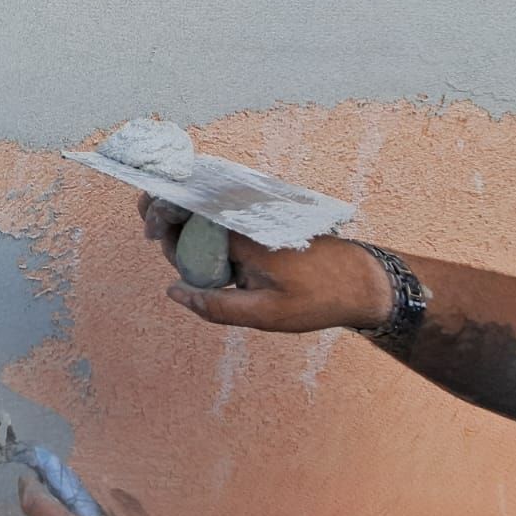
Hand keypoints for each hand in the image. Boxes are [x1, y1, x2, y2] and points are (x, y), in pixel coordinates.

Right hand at [139, 194, 392, 332]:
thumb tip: (174, 292)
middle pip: (191, 201)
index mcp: (245, 233)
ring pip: (205, 204)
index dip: (160, 217)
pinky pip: (222, 211)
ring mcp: (258, 214)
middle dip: (165, 214)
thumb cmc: (318, 298)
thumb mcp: (266, 314)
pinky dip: (202, 218)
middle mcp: (250, 215)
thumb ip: (216, 306)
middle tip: (160, 241)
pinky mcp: (264, 218)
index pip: (187, 211)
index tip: (151, 235)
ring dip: (182, 214)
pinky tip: (195, 236)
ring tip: (174, 241)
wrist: (364, 281)